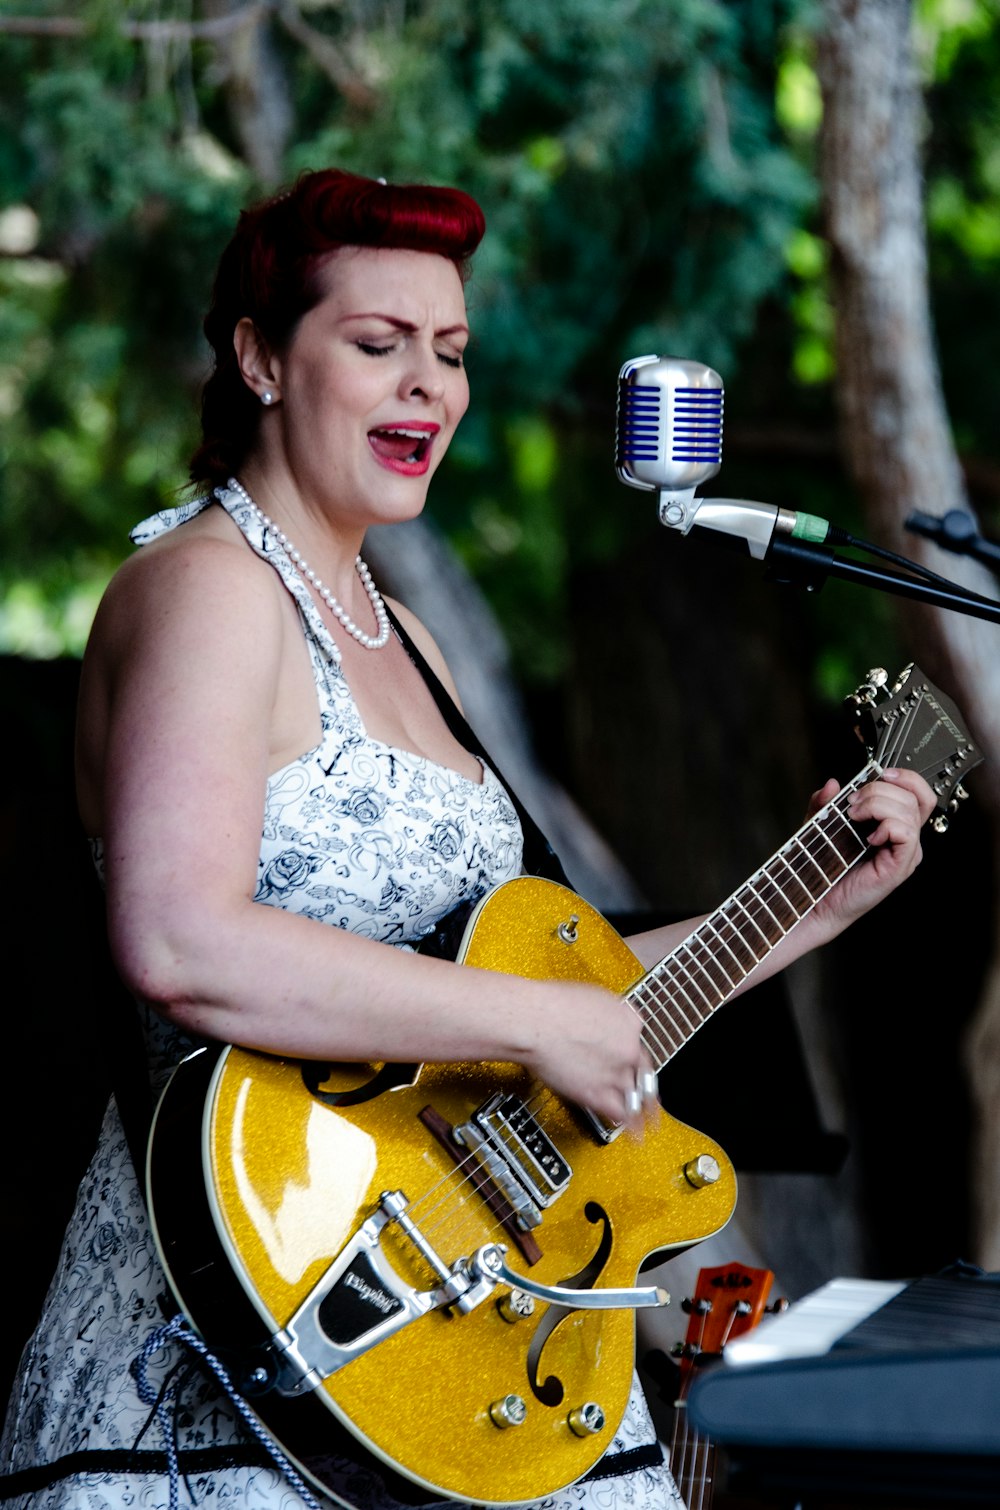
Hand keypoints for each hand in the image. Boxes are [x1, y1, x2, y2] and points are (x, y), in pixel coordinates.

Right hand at [523, 982, 658, 1128]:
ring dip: (643, 1109)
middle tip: (648, 1093)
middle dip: (643, 1081)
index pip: (637, 1039)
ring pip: (637, 1096)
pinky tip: (634, 1133)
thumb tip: (601, 1019)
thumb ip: (604, 1014)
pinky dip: (630, 1125)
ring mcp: (616, 1073)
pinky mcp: (598, 1095)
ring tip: (649, 1121)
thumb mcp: (590, 997)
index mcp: (628, 1021)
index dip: (631, 1050)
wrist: (535, 1022)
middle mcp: (628, 1048)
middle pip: (642, 1069)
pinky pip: (621, 1114)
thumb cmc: (550, 1005)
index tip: (629, 1057)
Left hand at [806, 767, 936, 938]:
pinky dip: (887, 826)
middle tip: (853, 803)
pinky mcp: (899, 867)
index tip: (879, 774)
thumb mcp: (820, 825)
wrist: (816, 900)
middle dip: (879, 790)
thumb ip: (825, 802)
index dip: (906, 777)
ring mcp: (905, 853)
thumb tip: (833, 784)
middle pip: (914, 797)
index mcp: (894, 825)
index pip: (918, 793)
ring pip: (909, 812)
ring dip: (877, 805)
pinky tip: (868, 836)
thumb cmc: (823, 866)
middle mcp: (905, 839)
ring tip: (854, 817)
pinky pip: (906, 834)